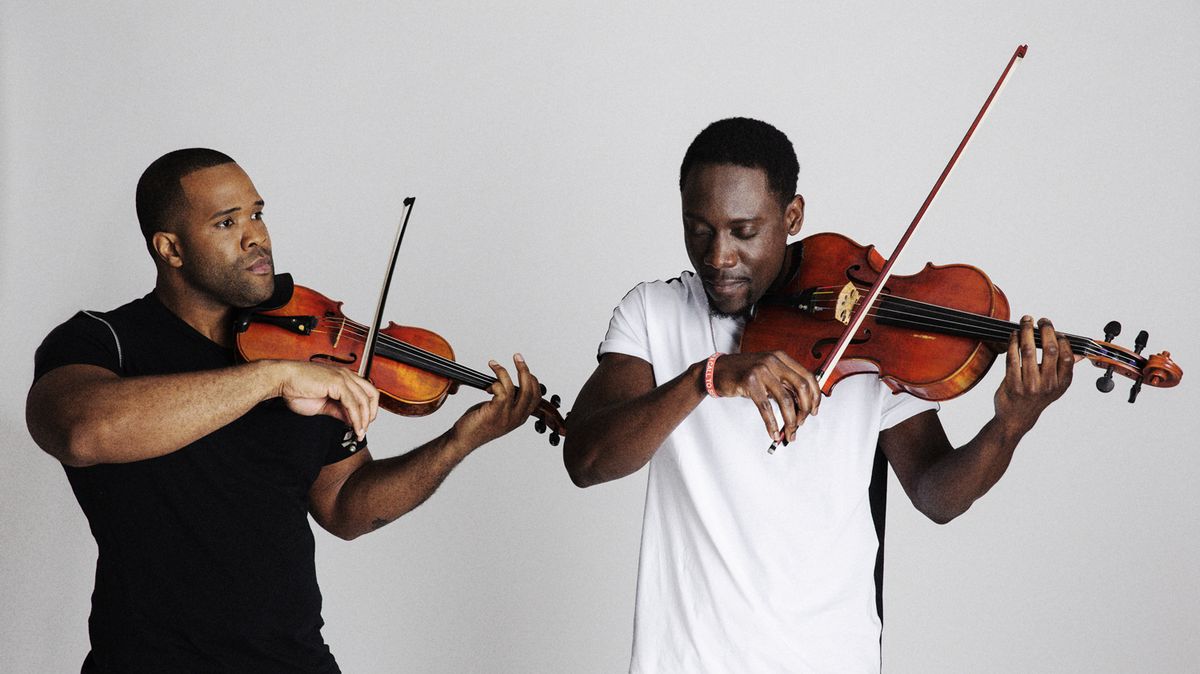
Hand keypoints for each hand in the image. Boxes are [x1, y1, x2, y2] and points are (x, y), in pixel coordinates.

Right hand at [273, 361, 379, 439]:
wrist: (282, 379)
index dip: (368, 409)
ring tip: (359, 433)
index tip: (363, 424)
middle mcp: (346, 375)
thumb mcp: (323, 405)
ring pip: (363, 400)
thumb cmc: (297, 389)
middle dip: (371, 414)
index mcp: (344, 377)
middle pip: (371, 394)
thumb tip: (350, 420)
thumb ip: (338, 411)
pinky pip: (352, 403)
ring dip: (363, 420)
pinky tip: (354, 427)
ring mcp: (343, 377)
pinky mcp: (337, 382)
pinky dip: (356, 418)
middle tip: (364, 430)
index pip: (366, 392)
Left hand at [451, 354, 541, 447]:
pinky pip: (500, 391)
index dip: (532, 379)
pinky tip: (487, 384)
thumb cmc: (478, 425)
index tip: (523, 367)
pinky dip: (494, 382)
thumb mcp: (498, 413)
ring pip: (514, 387)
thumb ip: (507, 401)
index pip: (536, 396)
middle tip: (517, 357)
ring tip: (493, 364)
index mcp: (520, 417)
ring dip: (503, 371)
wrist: (463, 440)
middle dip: (524, 369)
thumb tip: (505, 381)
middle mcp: (516, 417)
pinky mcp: (495, 413)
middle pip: (530, 389)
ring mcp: (507, 416)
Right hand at [710, 351, 819, 442]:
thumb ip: (785, 386)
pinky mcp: (749, 382)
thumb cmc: (743, 374)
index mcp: (781, 357)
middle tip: (801, 423)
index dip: (815, 396)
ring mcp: (761, 370)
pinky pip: (765, 408)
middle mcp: (773, 360)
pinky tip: (773, 433)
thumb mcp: (768, 374)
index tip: (814, 411)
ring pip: (785, 400)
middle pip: (801, 387)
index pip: (808, 376)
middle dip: (805, 409)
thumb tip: (803, 407)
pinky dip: (771, 423)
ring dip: (790, 421)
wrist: (716, 371)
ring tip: (789, 433)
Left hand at [993, 316, 1073, 433]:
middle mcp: (1048, 385)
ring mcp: (1030, 385)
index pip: (1067, 356)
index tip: (1055, 330)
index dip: (1062, 340)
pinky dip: (1012, 343)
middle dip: (1046, 330)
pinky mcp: (1012, 384)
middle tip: (1042, 320)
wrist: (1016, 418)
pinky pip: (1012, 358)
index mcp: (1062, 384)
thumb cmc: (1036, 398)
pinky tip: (1013, 335)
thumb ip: (1065, 369)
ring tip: (1025, 321)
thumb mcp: (1055, 387)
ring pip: (1029, 351)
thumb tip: (1081, 353)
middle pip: (1050, 350)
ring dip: (1026, 332)